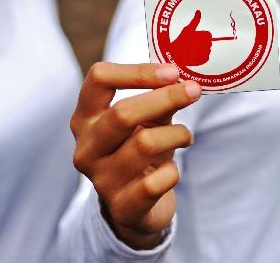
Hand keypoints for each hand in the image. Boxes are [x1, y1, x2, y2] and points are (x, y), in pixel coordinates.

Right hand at [70, 62, 200, 249]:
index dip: (138, 71)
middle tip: (194, 91)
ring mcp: (100, 179)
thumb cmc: (140, 152)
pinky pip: (155, 181)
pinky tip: (171, 170)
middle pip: (122, 112)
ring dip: (176, 134)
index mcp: (85, 118)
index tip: (172, 71)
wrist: (134, 208)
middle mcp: (86, 147)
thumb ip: (159, 98)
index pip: (99, 78)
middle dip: (165, 98)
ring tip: (186, 136)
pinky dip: (172, 172)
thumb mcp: (147, 120)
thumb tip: (183, 80)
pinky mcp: (121, 207)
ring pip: (144, 143)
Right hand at [169, 10, 211, 67]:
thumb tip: (199, 11)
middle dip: (202, 43)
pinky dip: (200, 57)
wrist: (175, 55)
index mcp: (205, 35)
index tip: (194, 38)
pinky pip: (205, 57)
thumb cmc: (181, 41)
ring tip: (191, 50)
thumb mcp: (188, 28)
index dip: (201, 36)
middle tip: (191, 44)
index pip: (208, 35)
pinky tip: (193, 55)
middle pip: (208, 42)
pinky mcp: (205, 59)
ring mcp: (207, 52)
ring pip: (207, 50)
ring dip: (201, 50)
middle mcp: (208, 44)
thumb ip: (195, 20)